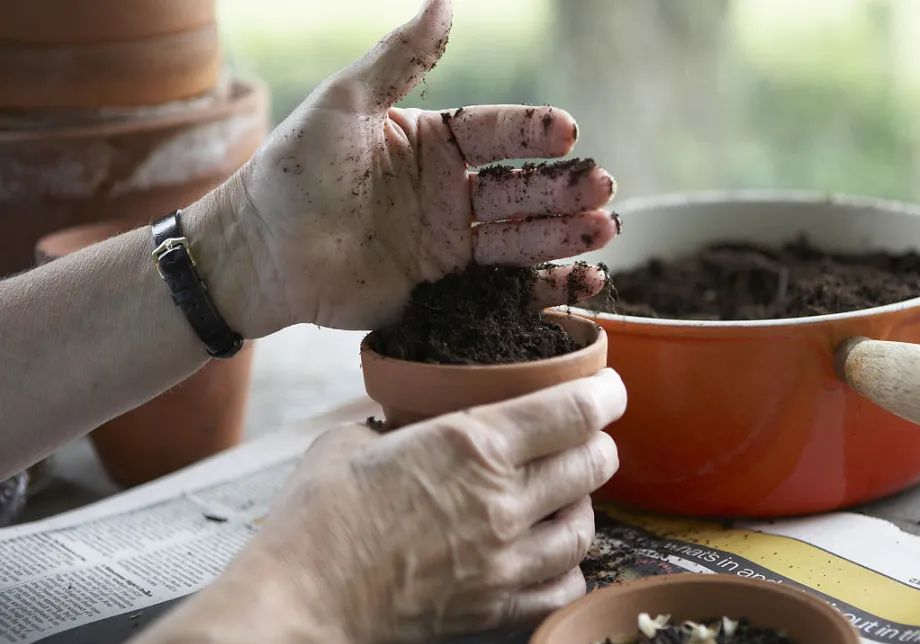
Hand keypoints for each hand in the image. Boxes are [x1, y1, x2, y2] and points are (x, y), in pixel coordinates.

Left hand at [189, 0, 617, 338]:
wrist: (260, 253)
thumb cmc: (293, 172)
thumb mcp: (344, 105)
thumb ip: (398, 59)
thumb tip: (445, 1)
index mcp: (432, 143)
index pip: (496, 133)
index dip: (532, 133)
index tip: (566, 132)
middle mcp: (450, 192)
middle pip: (521, 187)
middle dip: (564, 187)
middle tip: (603, 187)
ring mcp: (450, 242)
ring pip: (521, 235)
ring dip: (566, 232)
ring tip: (606, 229)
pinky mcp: (444, 288)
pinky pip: (503, 284)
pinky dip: (543, 285)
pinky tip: (582, 280)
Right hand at [236, 369, 626, 643]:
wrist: (299, 600)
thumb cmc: (317, 516)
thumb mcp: (353, 441)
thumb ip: (398, 427)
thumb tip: (407, 427)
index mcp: (474, 445)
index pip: (574, 411)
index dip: (605, 394)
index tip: (608, 389)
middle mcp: (504, 500)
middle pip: (592, 464)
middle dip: (599, 444)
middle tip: (586, 438)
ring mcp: (505, 561)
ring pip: (584, 527)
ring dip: (584, 503)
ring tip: (566, 495)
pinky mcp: (493, 608)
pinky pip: (562, 587)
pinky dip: (568, 567)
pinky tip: (552, 555)